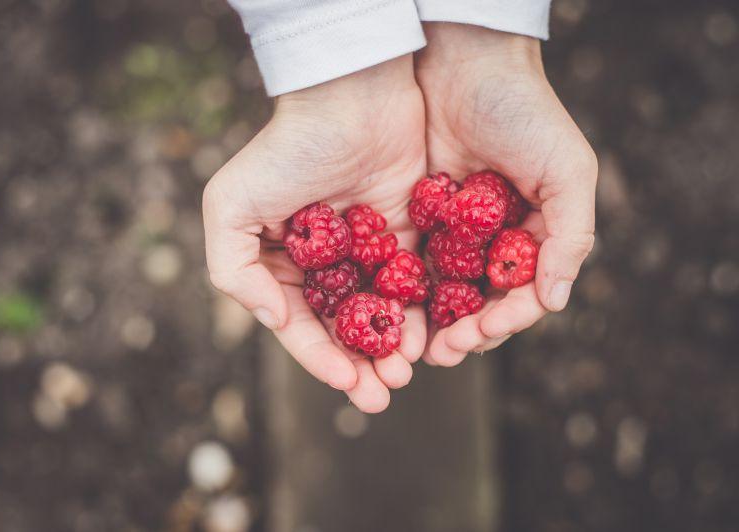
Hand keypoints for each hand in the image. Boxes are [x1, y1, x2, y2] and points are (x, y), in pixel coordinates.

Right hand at [202, 56, 427, 412]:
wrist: (354, 96)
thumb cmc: (287, 148)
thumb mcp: (231, 205)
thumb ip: (233, 270)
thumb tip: (272, 319)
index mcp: (280, 262)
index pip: (298, 324)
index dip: (320, 358)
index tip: (348, 383)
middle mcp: (322, 264)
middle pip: (341, 330)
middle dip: (360, 366)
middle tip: (381, 395)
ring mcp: (365, 252)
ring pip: (379, 316)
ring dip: (391, 350)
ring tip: (404, 373)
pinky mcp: (406, 236)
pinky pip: (413, 286)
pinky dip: (418, 315)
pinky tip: (427, 337)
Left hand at [415, 23, 596, 364]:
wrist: (466, 64)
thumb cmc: (527, 113)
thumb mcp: (568, 170)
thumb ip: (571, 236)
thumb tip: (556, 301)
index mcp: (536, 235)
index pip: (523, 293)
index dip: (504, 319)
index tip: (478, 334)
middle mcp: (496, 241)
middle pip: (481, 302)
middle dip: (464, 333)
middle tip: (440, 354)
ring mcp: (456, 233)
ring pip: (444, 292)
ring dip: (431, 324)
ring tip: (413, 348)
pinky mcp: (419, 219)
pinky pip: (411, 263)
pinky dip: (403, 291)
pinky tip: (388, 310)